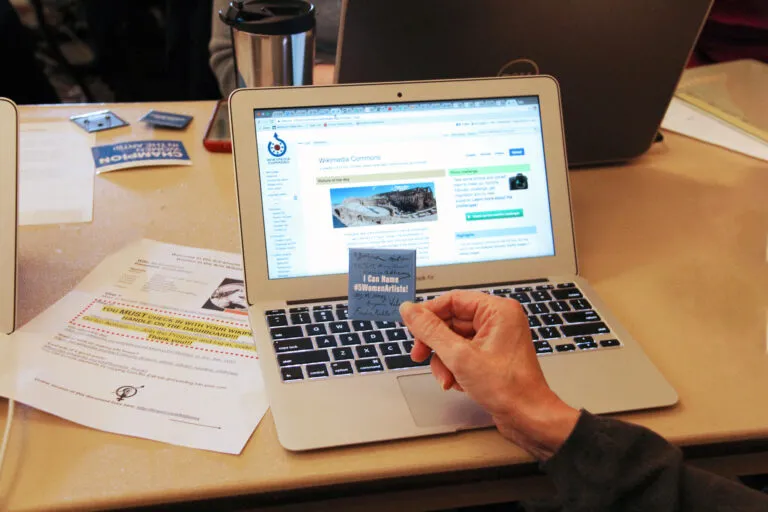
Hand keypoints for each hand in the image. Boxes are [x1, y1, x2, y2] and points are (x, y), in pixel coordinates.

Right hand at [400, 290, 579, 459]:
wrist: (529, 418)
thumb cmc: (508, 388)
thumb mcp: (459, 356)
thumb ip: (430, 331)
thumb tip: (409, 310)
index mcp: (497, 311)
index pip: (452, 300)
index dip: (428, 313)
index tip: (411, 326)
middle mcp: (498, 321)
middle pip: (451, 322)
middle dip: (436, 344)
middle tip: (421, 355)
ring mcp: (496, 339)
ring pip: (454, 341)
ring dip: (444, 361)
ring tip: (447, 379)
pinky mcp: (492, 357)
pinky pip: (463, 354)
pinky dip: (455, 368)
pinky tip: (458, 383)